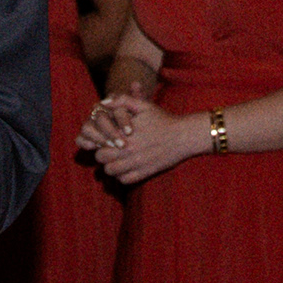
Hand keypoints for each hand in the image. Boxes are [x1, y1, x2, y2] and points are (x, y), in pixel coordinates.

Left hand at [78, 96, 196, 183]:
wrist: (183, 136)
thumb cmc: (162, 120)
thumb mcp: (143, 105)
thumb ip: (122, 101)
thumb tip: (102, 103)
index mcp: (125, 134)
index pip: (100, 142)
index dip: (99, 141)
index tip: (105, 139)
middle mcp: (129, 150)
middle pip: (101, 158)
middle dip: (102, 153)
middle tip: (109, 150)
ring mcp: (136, 163)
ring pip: (110, 171)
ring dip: (110, 166)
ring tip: (116, 159)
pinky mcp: (145, 173)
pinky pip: (124, 180)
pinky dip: (122, 176)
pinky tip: (126, 168)